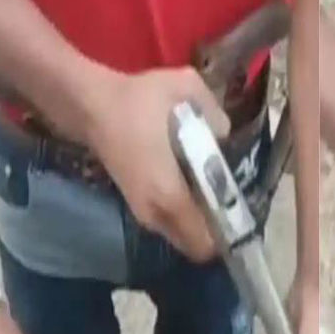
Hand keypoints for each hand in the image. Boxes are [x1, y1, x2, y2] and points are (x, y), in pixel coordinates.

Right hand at [83, 68, 230, 261]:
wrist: (90, 104)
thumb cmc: (137, 100)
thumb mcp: (184, 88)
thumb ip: (216, 112)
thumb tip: (225, 134)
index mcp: (170, 195)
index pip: (203, 241)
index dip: (228, 235)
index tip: (245, 217)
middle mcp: (156, 213)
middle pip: (196, 245)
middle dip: (218, 232)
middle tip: (235, 205)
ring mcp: (143, 212)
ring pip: (182, 236)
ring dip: (201, 224)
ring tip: (218, 196)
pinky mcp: (137, 205)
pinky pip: (170, 224)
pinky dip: (186, 216)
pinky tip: (196, 189)